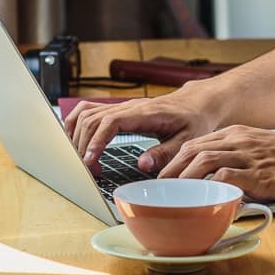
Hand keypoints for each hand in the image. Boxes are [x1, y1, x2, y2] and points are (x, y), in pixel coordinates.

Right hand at [65, 90, 217, 173]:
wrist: (197, 103)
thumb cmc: (194, 121)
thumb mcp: (187, 140)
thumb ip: (165, 153)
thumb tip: (142, 165)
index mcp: (146, 112)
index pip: (111, 121)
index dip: (97, 140)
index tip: (90, 160)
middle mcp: (130, 106)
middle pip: (93, 119)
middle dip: (84, 144)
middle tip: (88, 170)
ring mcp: (122, 106)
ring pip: (88, 113)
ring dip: (78, 135)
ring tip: (82, 160)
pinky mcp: (119, 110)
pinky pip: (90, 110)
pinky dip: (78, 124)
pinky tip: (77, 140)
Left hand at [157, 126, 274, 201]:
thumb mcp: (259, 149)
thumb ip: (236, 158)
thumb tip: (212, 176)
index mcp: (237, 134)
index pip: (196, 143)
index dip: (175, 159)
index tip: (162, 175)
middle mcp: (239, 141)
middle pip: (194, 149)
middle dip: (171, 169)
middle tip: (158, 187)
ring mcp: (249, 157)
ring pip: (205, 161)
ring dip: (184, 178)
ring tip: (172, 194)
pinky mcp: (261, 175)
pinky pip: (229, 178)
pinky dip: (213, 188)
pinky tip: (204, 200)